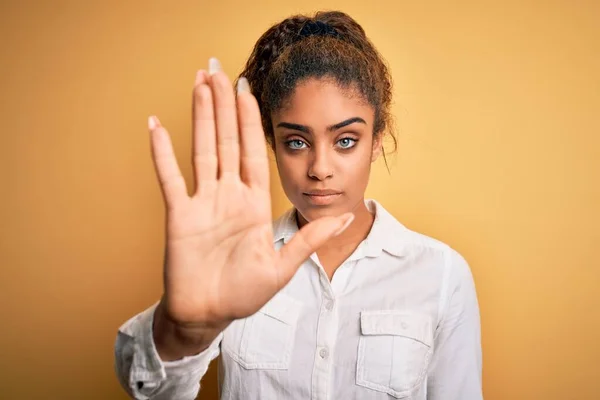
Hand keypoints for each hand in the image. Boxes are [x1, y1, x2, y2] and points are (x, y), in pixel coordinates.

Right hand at [149, 58, 353, 330]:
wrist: (208, 315)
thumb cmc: (243, 294)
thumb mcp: (283, 266)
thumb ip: (311, 238)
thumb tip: (348, 216)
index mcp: (253, 204)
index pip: (253, 153)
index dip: (251, 122)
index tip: (250, 92)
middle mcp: (227, 196)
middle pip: (227, 141)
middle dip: (224, 106)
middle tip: (220, 70)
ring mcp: (202, 203)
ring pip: (202, 149)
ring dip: (200, 116)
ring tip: (199, 83)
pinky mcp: (180, 215)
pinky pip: (170, 178)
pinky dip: (162, 152)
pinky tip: (157, 126)